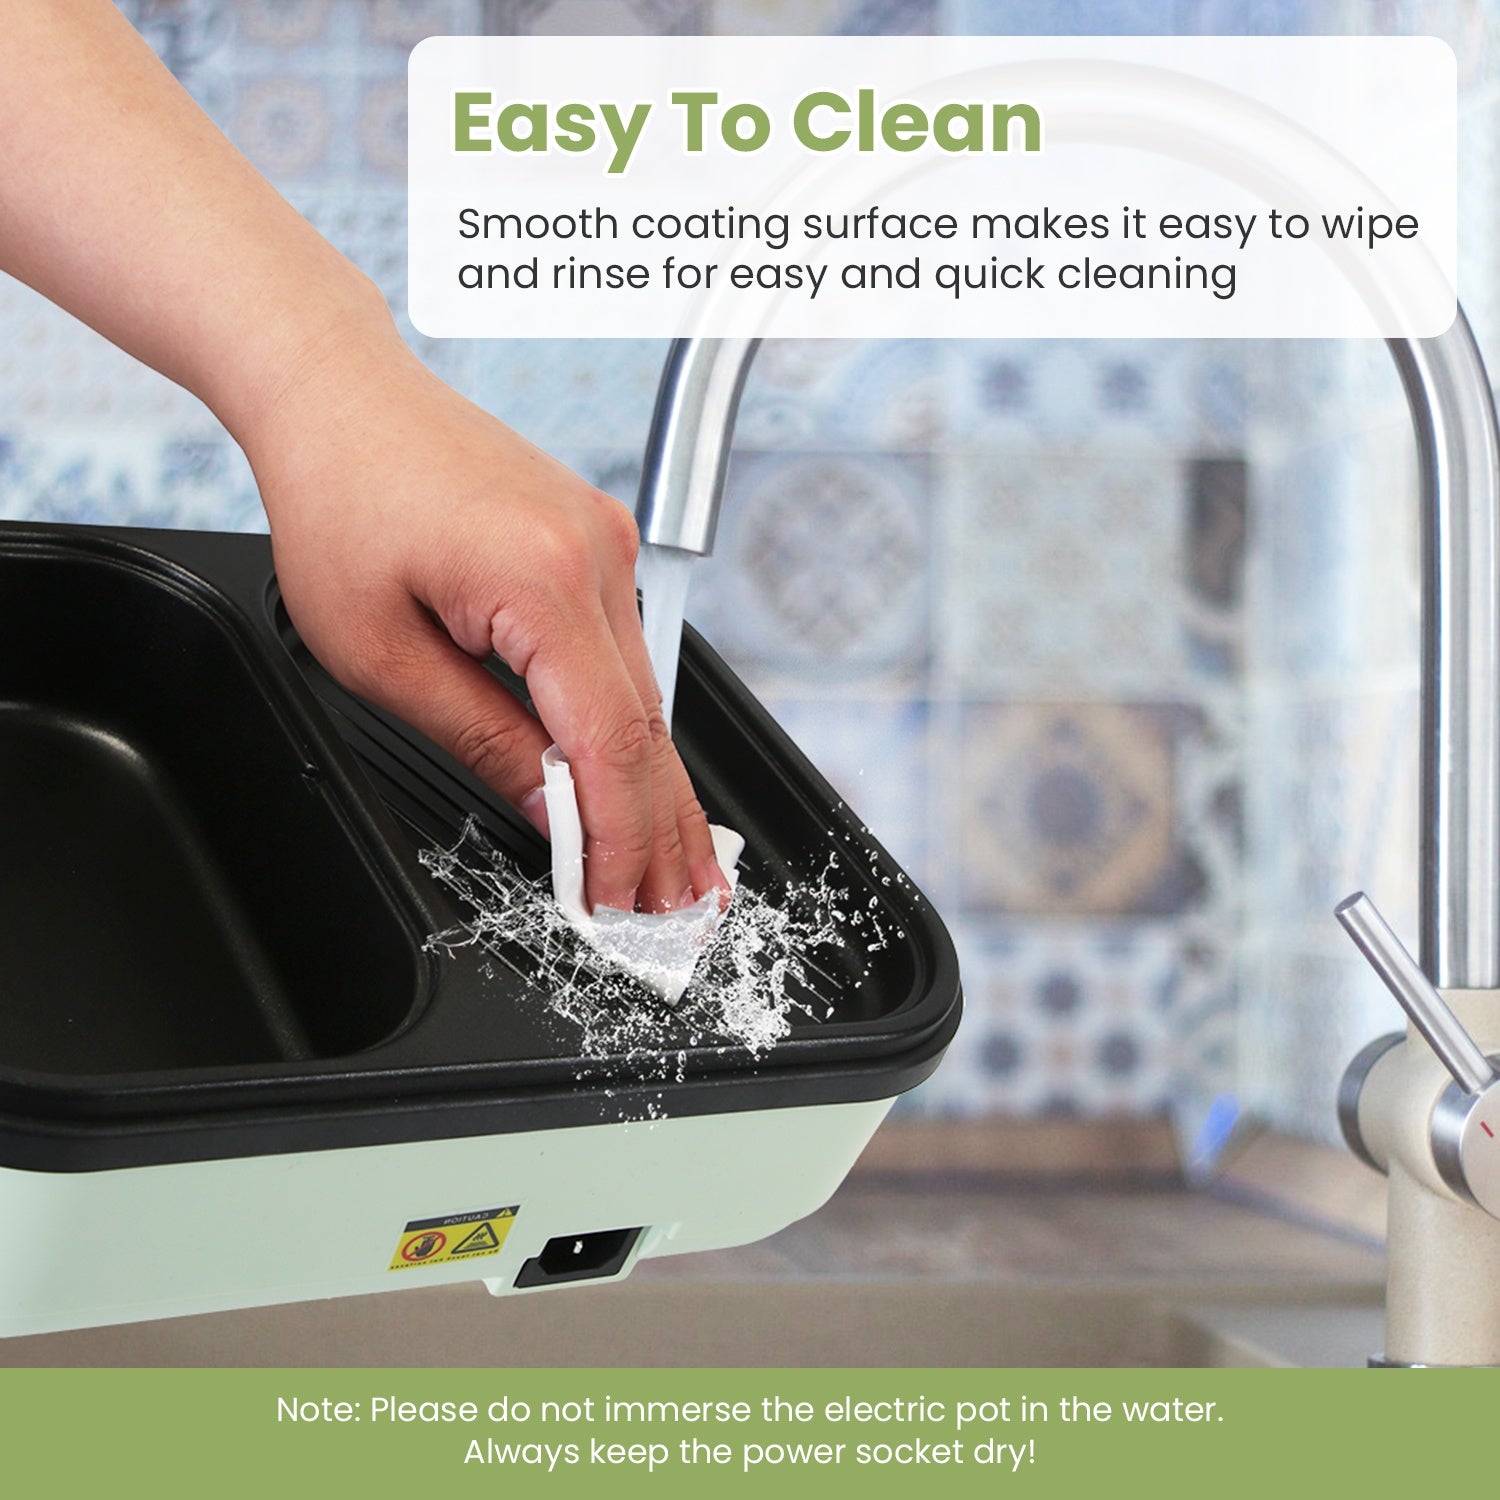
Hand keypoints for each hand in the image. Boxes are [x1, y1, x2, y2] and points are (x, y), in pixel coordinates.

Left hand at [245, 324, 727, 914]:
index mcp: (540, 579)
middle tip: (683, 906)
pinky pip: (625, 651)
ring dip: (650, 780)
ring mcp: (606, 542)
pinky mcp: (597, 541)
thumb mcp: (382, 654)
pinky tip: (632, 775)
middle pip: (649, 722)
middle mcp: (597, 554)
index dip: (624, 833)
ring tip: (668, 862)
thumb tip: (557, 817)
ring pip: (644, 691)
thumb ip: (482, 741)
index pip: (610, 739)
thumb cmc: (340, 504)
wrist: (341, 394)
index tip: (623, 898)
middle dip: (663, 824)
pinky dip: (627, 722)